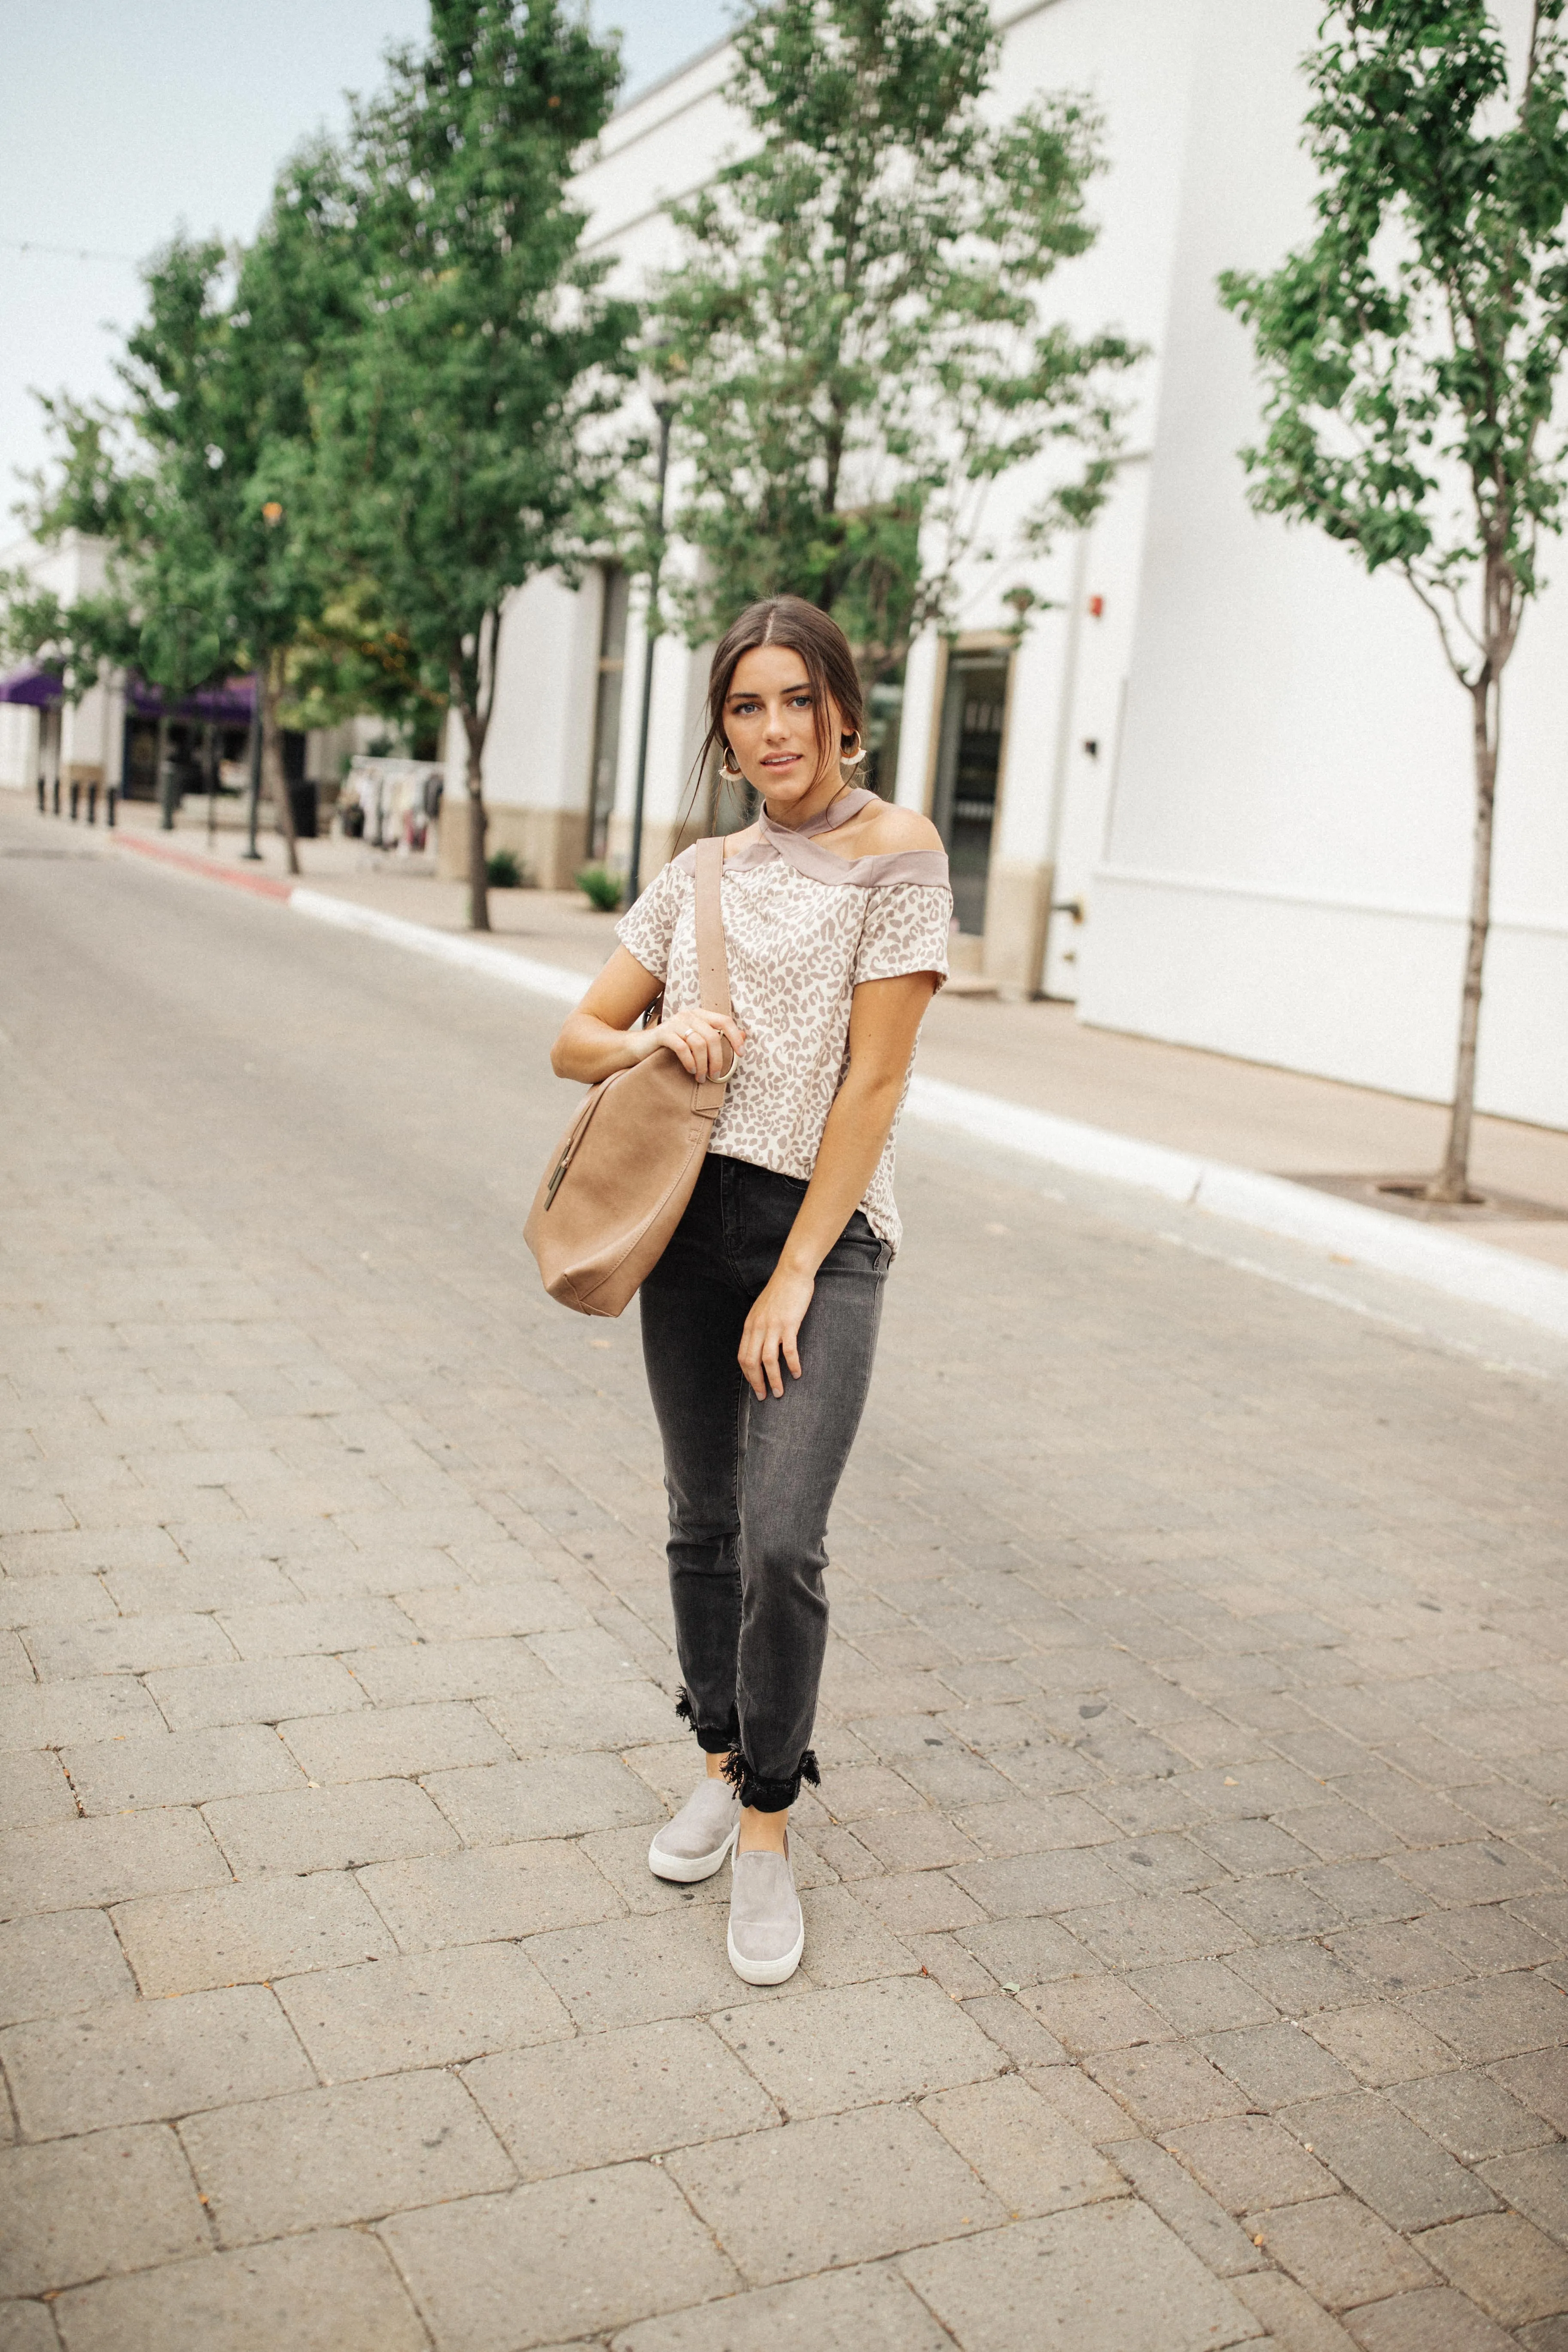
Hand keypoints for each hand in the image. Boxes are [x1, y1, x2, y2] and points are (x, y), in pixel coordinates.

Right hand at [644, 1008, 745, 1081]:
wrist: (640, 1047)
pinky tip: (690, 1070)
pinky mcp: (663, 1033)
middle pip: (712, 1036)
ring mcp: (675, 1022)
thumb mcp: (696, 1041)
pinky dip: (689, 1062)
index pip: (724, 1020)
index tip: (741, 1054)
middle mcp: (689, 1015)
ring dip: (702, 1064)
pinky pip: (682, 1048)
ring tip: (701, 1077)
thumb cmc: (671, 1046)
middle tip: (715, 1075)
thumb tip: (744, 1036)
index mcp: (700, 1015)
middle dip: (717, 1059)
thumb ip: (718, 1038)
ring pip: (699, 1043)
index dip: (735, 1037)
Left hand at [739, 1265, 815, 1399]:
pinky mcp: (789, 1324)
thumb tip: (759, 1345)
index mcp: (750, 1325)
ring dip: (774, 1379)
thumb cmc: (779, 1292)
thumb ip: (758, 1327)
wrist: (792, 1273)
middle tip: (764, 1396)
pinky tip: (797, 1373)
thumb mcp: (761, 1310)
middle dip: (757, 1383)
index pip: (743, 1356)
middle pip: (751, 1362)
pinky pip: (788, 1351)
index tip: (755, 1386)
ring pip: (768, 1360)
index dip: (748, 1375)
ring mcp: (773, 1326)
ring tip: (779, 1392)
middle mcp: (758, 1327)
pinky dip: (792, 1365)